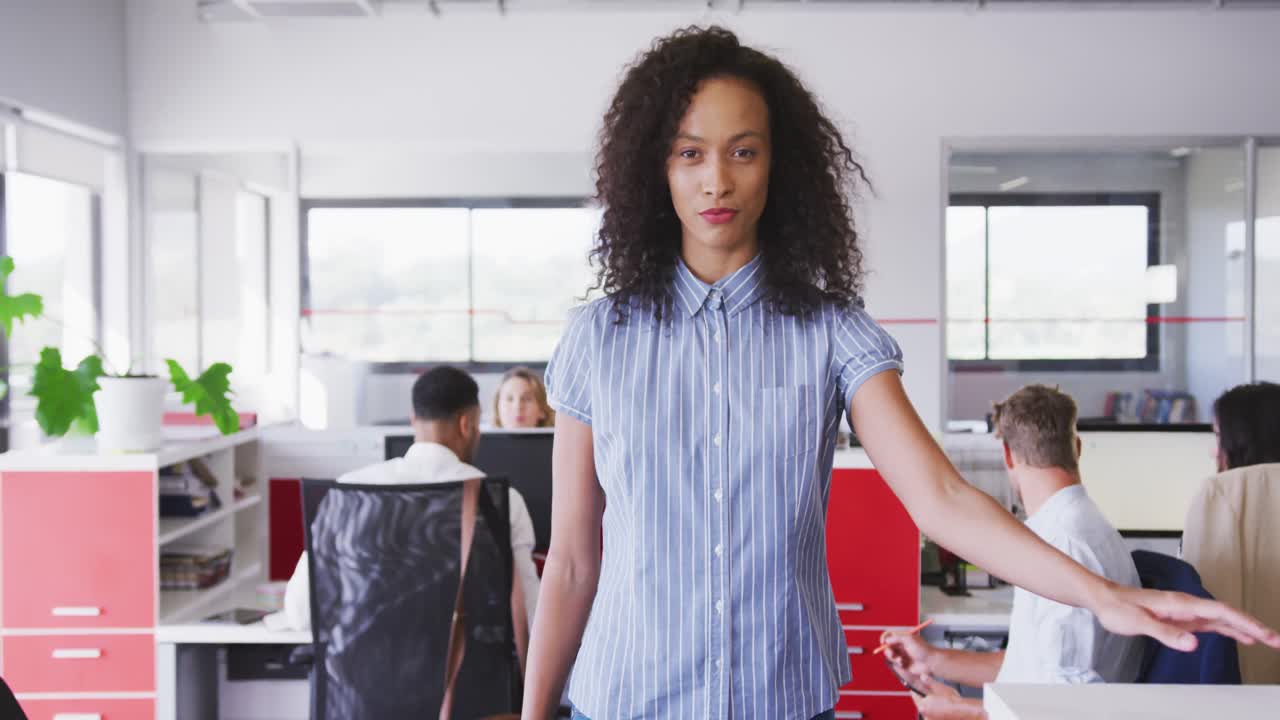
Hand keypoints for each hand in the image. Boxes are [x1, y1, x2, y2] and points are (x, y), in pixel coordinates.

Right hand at [879, 629, 934, 677]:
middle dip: (887, 651)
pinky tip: (903, 664)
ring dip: (893, 658)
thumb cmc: (922, 649)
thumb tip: (886, 640)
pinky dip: (897, 663)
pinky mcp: (903, 663)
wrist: (930, 662)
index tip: (883, 643)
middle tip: (892, 654)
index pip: (889, 636)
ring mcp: (901, 654)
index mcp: (902, 638)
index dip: (884, 639)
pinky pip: (894, 663)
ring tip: (900, 660)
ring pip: (890, 655)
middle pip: (887, 646)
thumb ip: (896, 638)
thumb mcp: (909, 639)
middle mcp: (901, 646)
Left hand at [911, 678, 984, 719]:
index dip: (916, 688)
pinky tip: (942, 706)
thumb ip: (928, 681)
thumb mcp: (939, 687)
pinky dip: (935, 710)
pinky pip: (933, 714)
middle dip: (924, 697)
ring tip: (938, 699)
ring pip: (927, 709)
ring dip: (930, 704)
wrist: (963, 711)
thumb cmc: (952, 701)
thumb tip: (922, 676)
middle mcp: (925, 715)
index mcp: (922, 705)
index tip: (917, 686)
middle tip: (930, 692)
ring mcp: (931, 719)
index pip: (914, 695)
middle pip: (921, 703)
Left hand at [1092, 582, 1279, 651]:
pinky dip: (1230, 630)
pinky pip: (1212, 624)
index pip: (1221, 612)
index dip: (1245, 622)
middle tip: (1277, 641)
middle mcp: (1188, 605)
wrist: (1104, 599)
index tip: (1265, 635)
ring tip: (1268, 640)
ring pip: (1223, 619)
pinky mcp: (1182, 618)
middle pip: (1228, 614)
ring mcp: (1186, 612)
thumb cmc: (1118, 609)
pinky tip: (1243, 638)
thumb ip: (1165, 633)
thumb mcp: (1139, 623)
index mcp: (1181, 604)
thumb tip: (1193, 644)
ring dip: (1245, 629)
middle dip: (1254, 626)